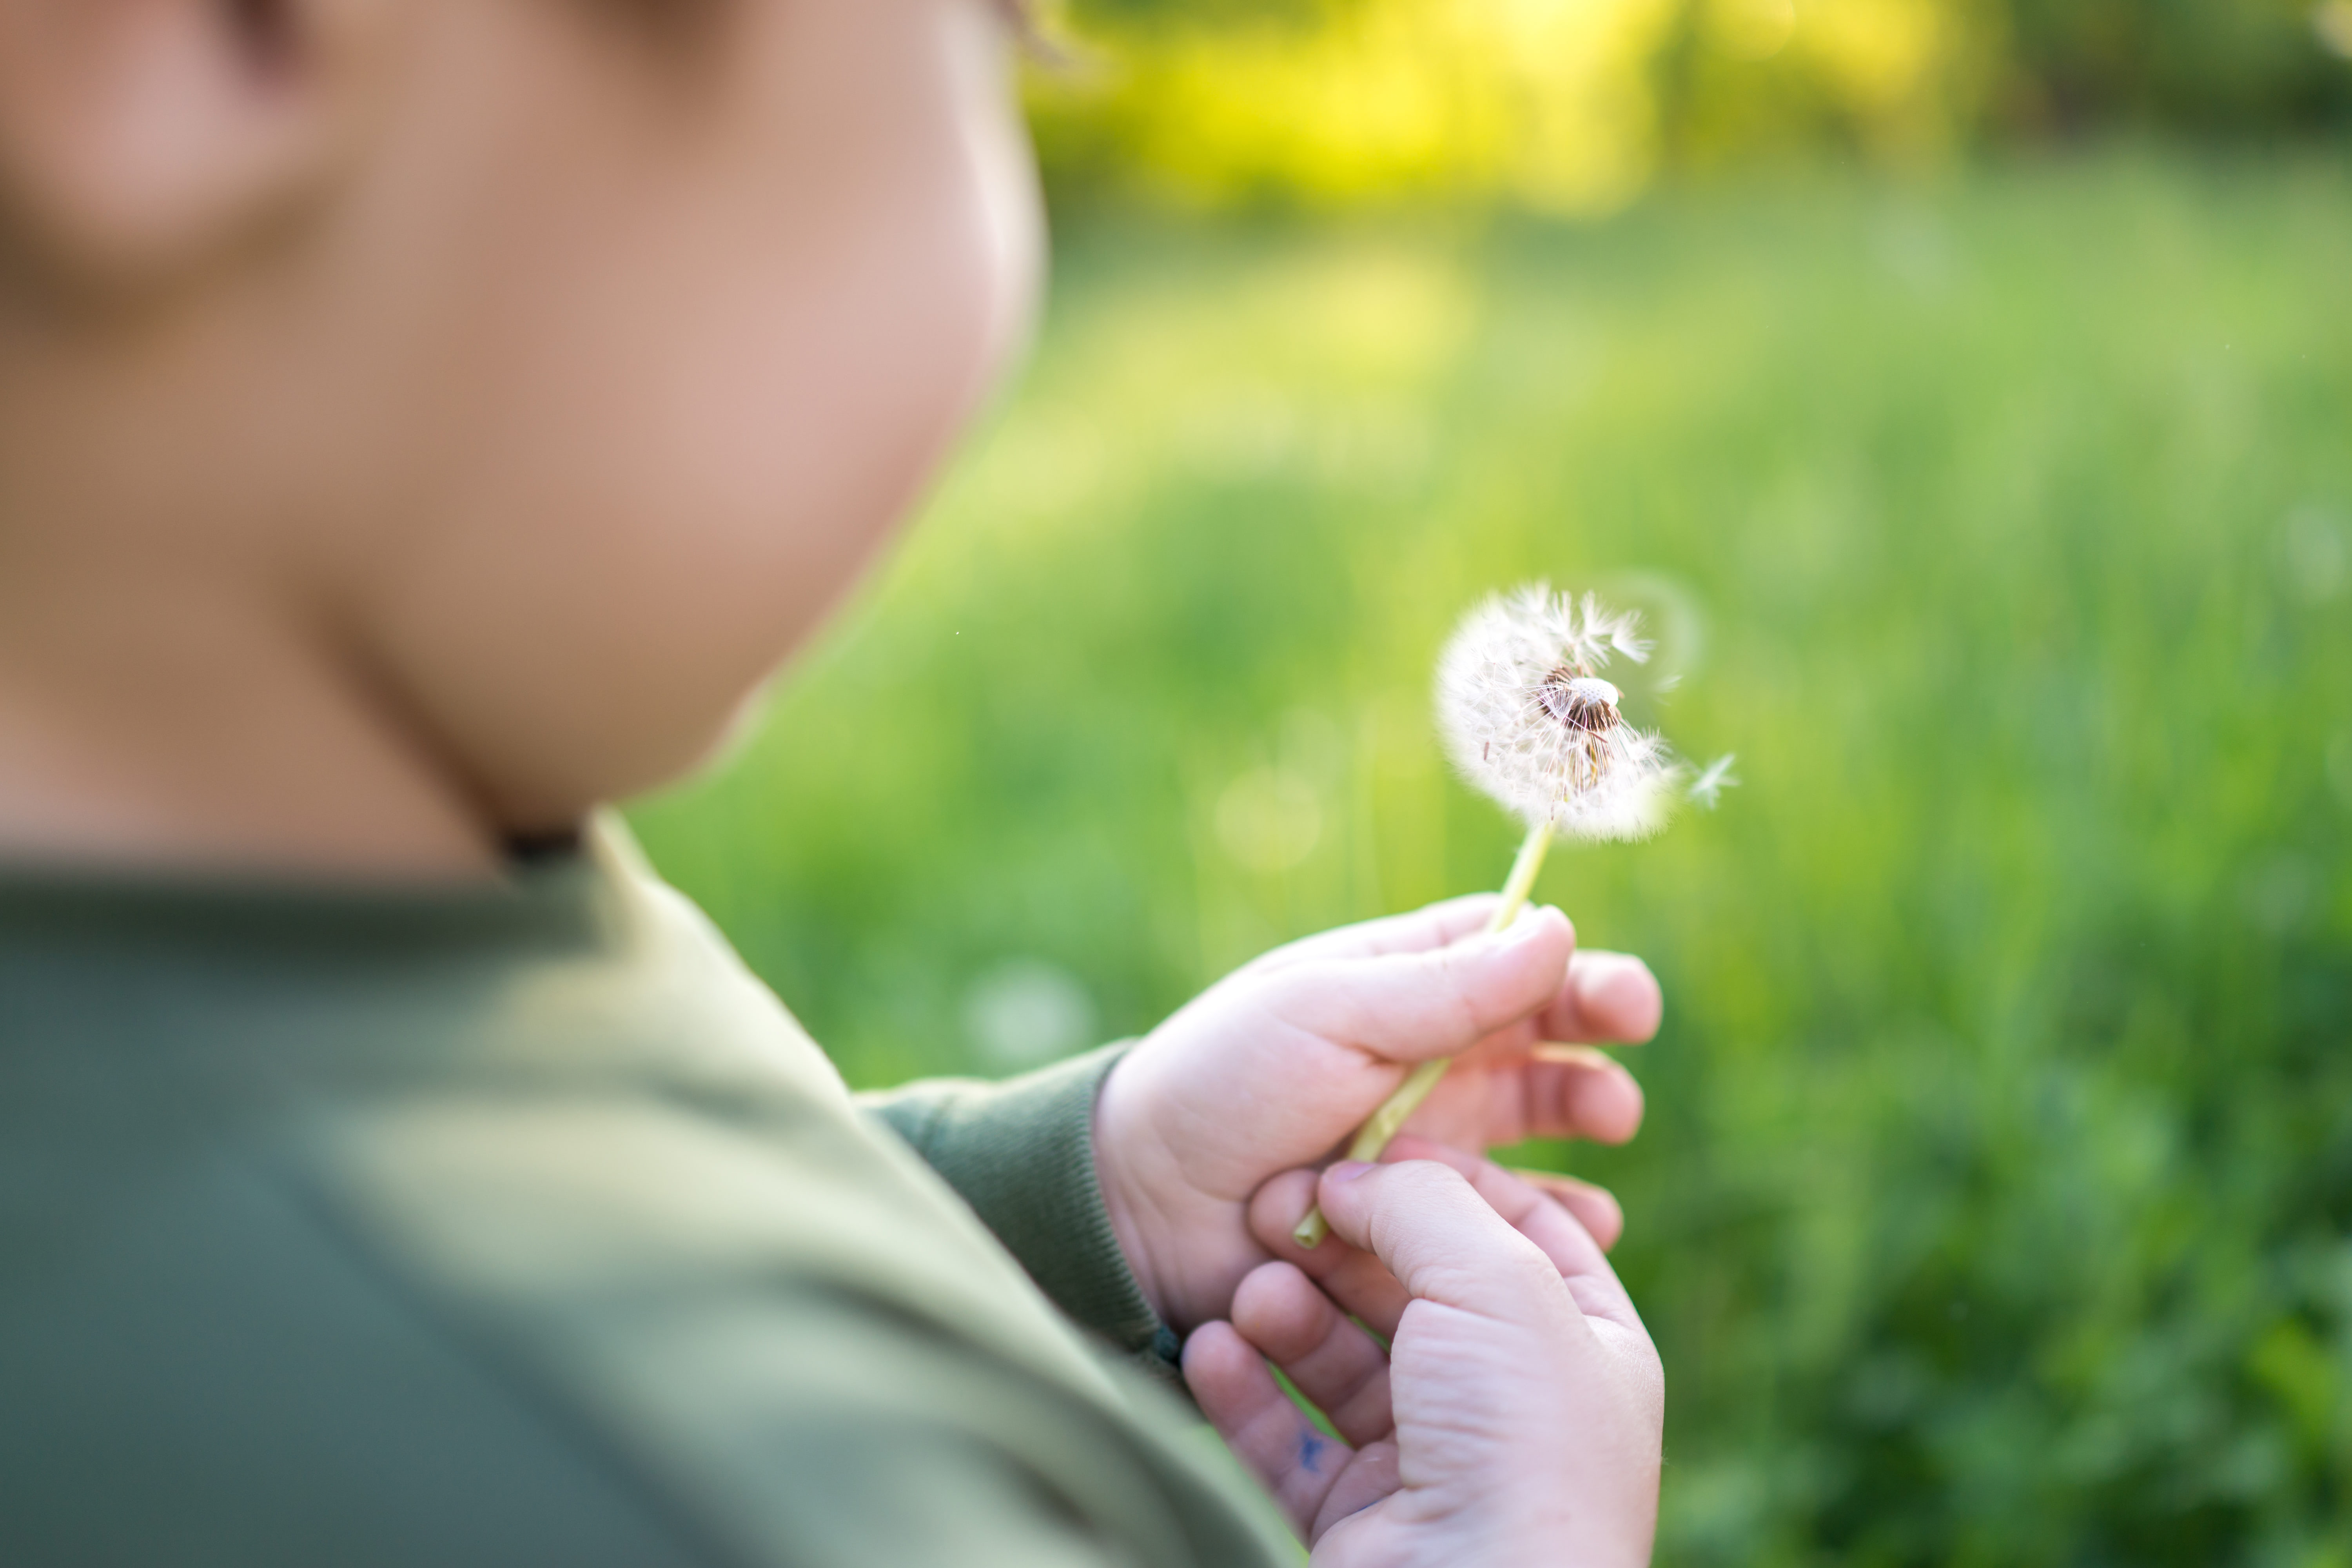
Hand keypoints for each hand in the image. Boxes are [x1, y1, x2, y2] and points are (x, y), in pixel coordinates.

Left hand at [1093, 895, 1660, 1332]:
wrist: (1146, 1203)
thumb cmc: (1222, 1085)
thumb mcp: (1326, 1013)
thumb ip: (1442, 984)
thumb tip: (1559, 929)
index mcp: (1399, 985)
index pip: (1513, 956)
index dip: (1577, 971)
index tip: (1625, 1002)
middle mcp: (1425, 1056)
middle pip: (1541, 1038)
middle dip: (1592, 1051)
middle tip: (1614, 1082)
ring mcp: (1426, 1139)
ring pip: (1537, 1123)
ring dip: (1580, 1123)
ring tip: (1603, 1134)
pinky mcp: (1418, 1218)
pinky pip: (1504, 1214)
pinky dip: (1549, 1218)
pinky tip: (1580, 1225)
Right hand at [1183, 1147, 1663, 1565]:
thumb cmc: (1517, 1444)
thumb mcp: (1497, 1283)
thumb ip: (1424, 1206)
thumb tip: (1353, 1179)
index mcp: (1584, 1346)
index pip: (1519, 1228)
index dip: (1445, 1177)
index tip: (1366, 1147)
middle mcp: (1514, 1405)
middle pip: (1417, 1290)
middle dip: (1345, 1243)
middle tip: (1272, 1204)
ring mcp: (1436, 1466)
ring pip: (1346, 1363)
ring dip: (1289, 1313)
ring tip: (1248, 1289)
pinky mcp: (1361, 1523)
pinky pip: (1291, 1441)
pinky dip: (1246, 1390)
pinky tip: (1208, 1348)